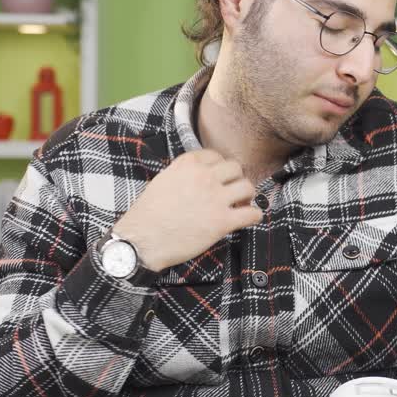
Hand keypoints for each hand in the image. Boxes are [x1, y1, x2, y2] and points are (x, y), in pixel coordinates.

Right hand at [112, 149, 262, 270]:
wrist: (142, 240)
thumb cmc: (148, 215)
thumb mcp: (163, 181)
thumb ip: (183, 174)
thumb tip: (200, 175)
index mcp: (188, 165)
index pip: (216, 156)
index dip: (221, 168)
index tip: (220, 178)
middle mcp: (204, 177)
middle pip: (236, 168)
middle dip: (236, 179)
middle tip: (233, 191)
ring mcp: (215, 198)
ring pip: (248, 187)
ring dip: (247, 196)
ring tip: (241, 204)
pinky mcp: (222, 221)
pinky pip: (252, 213)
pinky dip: (254, 215)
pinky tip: (248, 218)